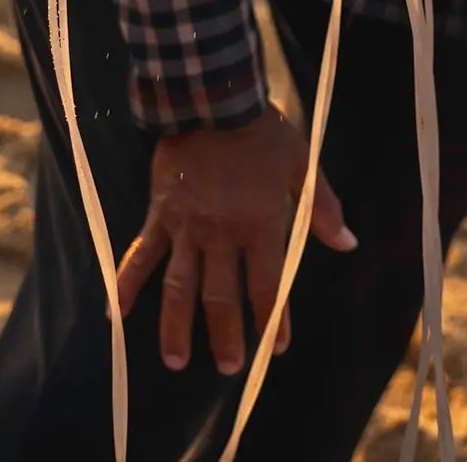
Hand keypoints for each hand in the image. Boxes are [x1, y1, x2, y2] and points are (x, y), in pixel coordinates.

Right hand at [115, 106, 356, 375]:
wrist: (211, 99)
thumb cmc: (263, 133)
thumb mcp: (302, 165)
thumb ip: (322, 209)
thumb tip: (347, 243)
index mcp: (260, 225)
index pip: (268, 286)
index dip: (273, 320)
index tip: (277, 347)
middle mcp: (221, 234)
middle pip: (220, 297)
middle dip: (224, 336)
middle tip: (228, 367)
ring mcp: (186, 227)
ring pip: (179, 286)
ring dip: (176, 326)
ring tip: (176, 361)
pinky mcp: (159, 214)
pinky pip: (141, 254)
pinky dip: (127, 283)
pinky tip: (118, 313)